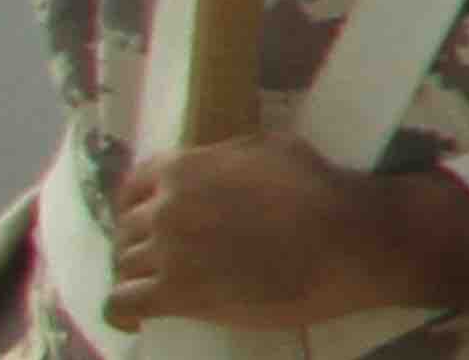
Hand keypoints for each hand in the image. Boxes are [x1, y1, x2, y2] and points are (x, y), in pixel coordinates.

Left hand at [103, 139, 406, 324]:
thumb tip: (213, 167)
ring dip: (137, 276)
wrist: (346, 239)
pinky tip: (135, 318)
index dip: (137, 203)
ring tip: (156, 287)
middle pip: (127, 230)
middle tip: (161, 259)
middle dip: (140, 243)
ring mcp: (167, 251)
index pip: (134, 184)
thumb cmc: (321, 189)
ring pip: (124, 266)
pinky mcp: (176, 293)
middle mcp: (165, 207)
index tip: (149, 218)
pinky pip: (122, 304)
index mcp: (185, 167)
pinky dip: (123, 312)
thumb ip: (226, 159)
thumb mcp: (271, 149)